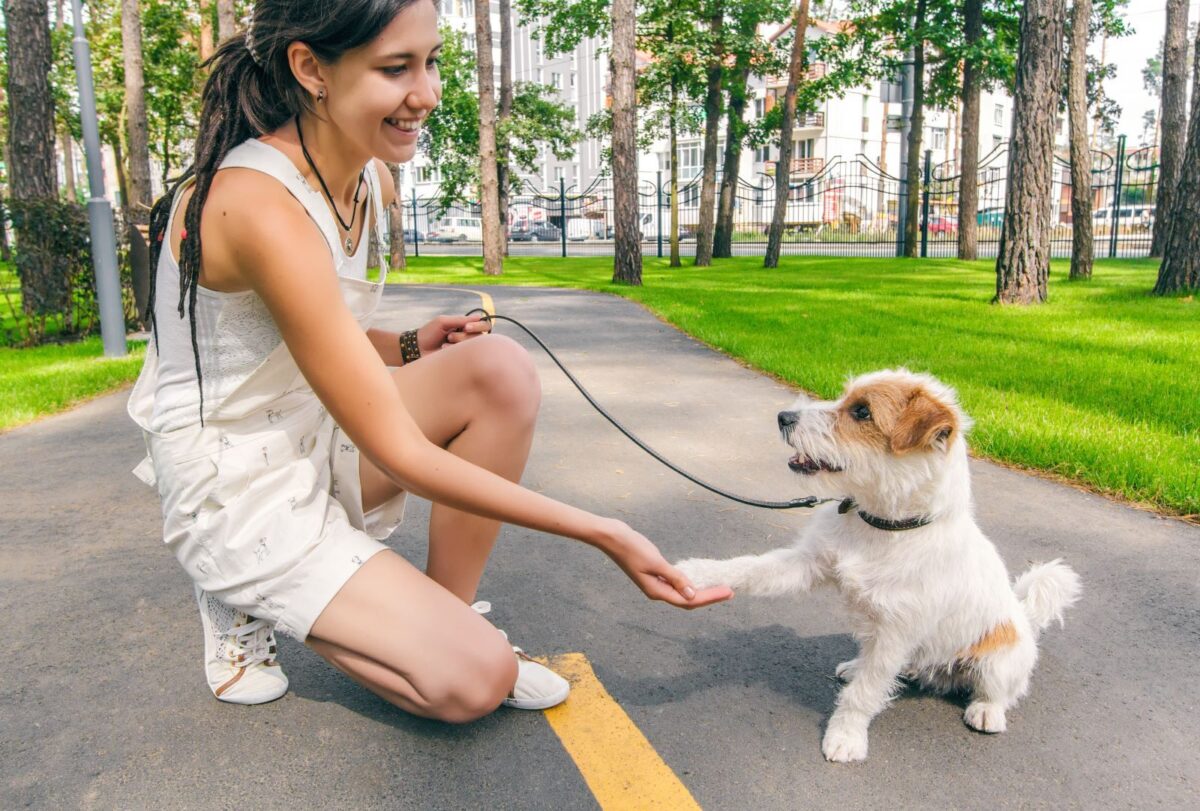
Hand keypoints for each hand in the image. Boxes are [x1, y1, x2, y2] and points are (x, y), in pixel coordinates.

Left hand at [416, 314, 491, 354]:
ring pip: (474, 346)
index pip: (483, 324)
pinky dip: (455, 350)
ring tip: (445, 343)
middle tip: (450, 337)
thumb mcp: (443, 322)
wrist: (417, 349)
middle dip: (464, 336)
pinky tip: (444, 350)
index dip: (478, 326)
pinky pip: (467, 355)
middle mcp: (468, 337)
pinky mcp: (461, 359)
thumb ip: (461, 320)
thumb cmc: (428, 333)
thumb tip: (479, 317)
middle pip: (480, 336)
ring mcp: (465, 349)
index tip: (466, 327)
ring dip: (459, 342)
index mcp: (464, 326)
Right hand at [600, 520, 733, 608]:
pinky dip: (688, 583)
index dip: (710, 597)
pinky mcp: (654, 573)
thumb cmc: (632, 548)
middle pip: (687, 600)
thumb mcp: (656, 562)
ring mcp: (655, 583)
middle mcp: (657, 590)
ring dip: (700, 591)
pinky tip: (697, 579)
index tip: (728, 592)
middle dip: (709, 597)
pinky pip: (676, 583)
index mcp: (657, 591)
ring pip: (682, 593)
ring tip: (718, 588)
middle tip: (729, 591)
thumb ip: (675, 578)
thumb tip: (692, 594)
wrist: (612, 537)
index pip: (689, 600)